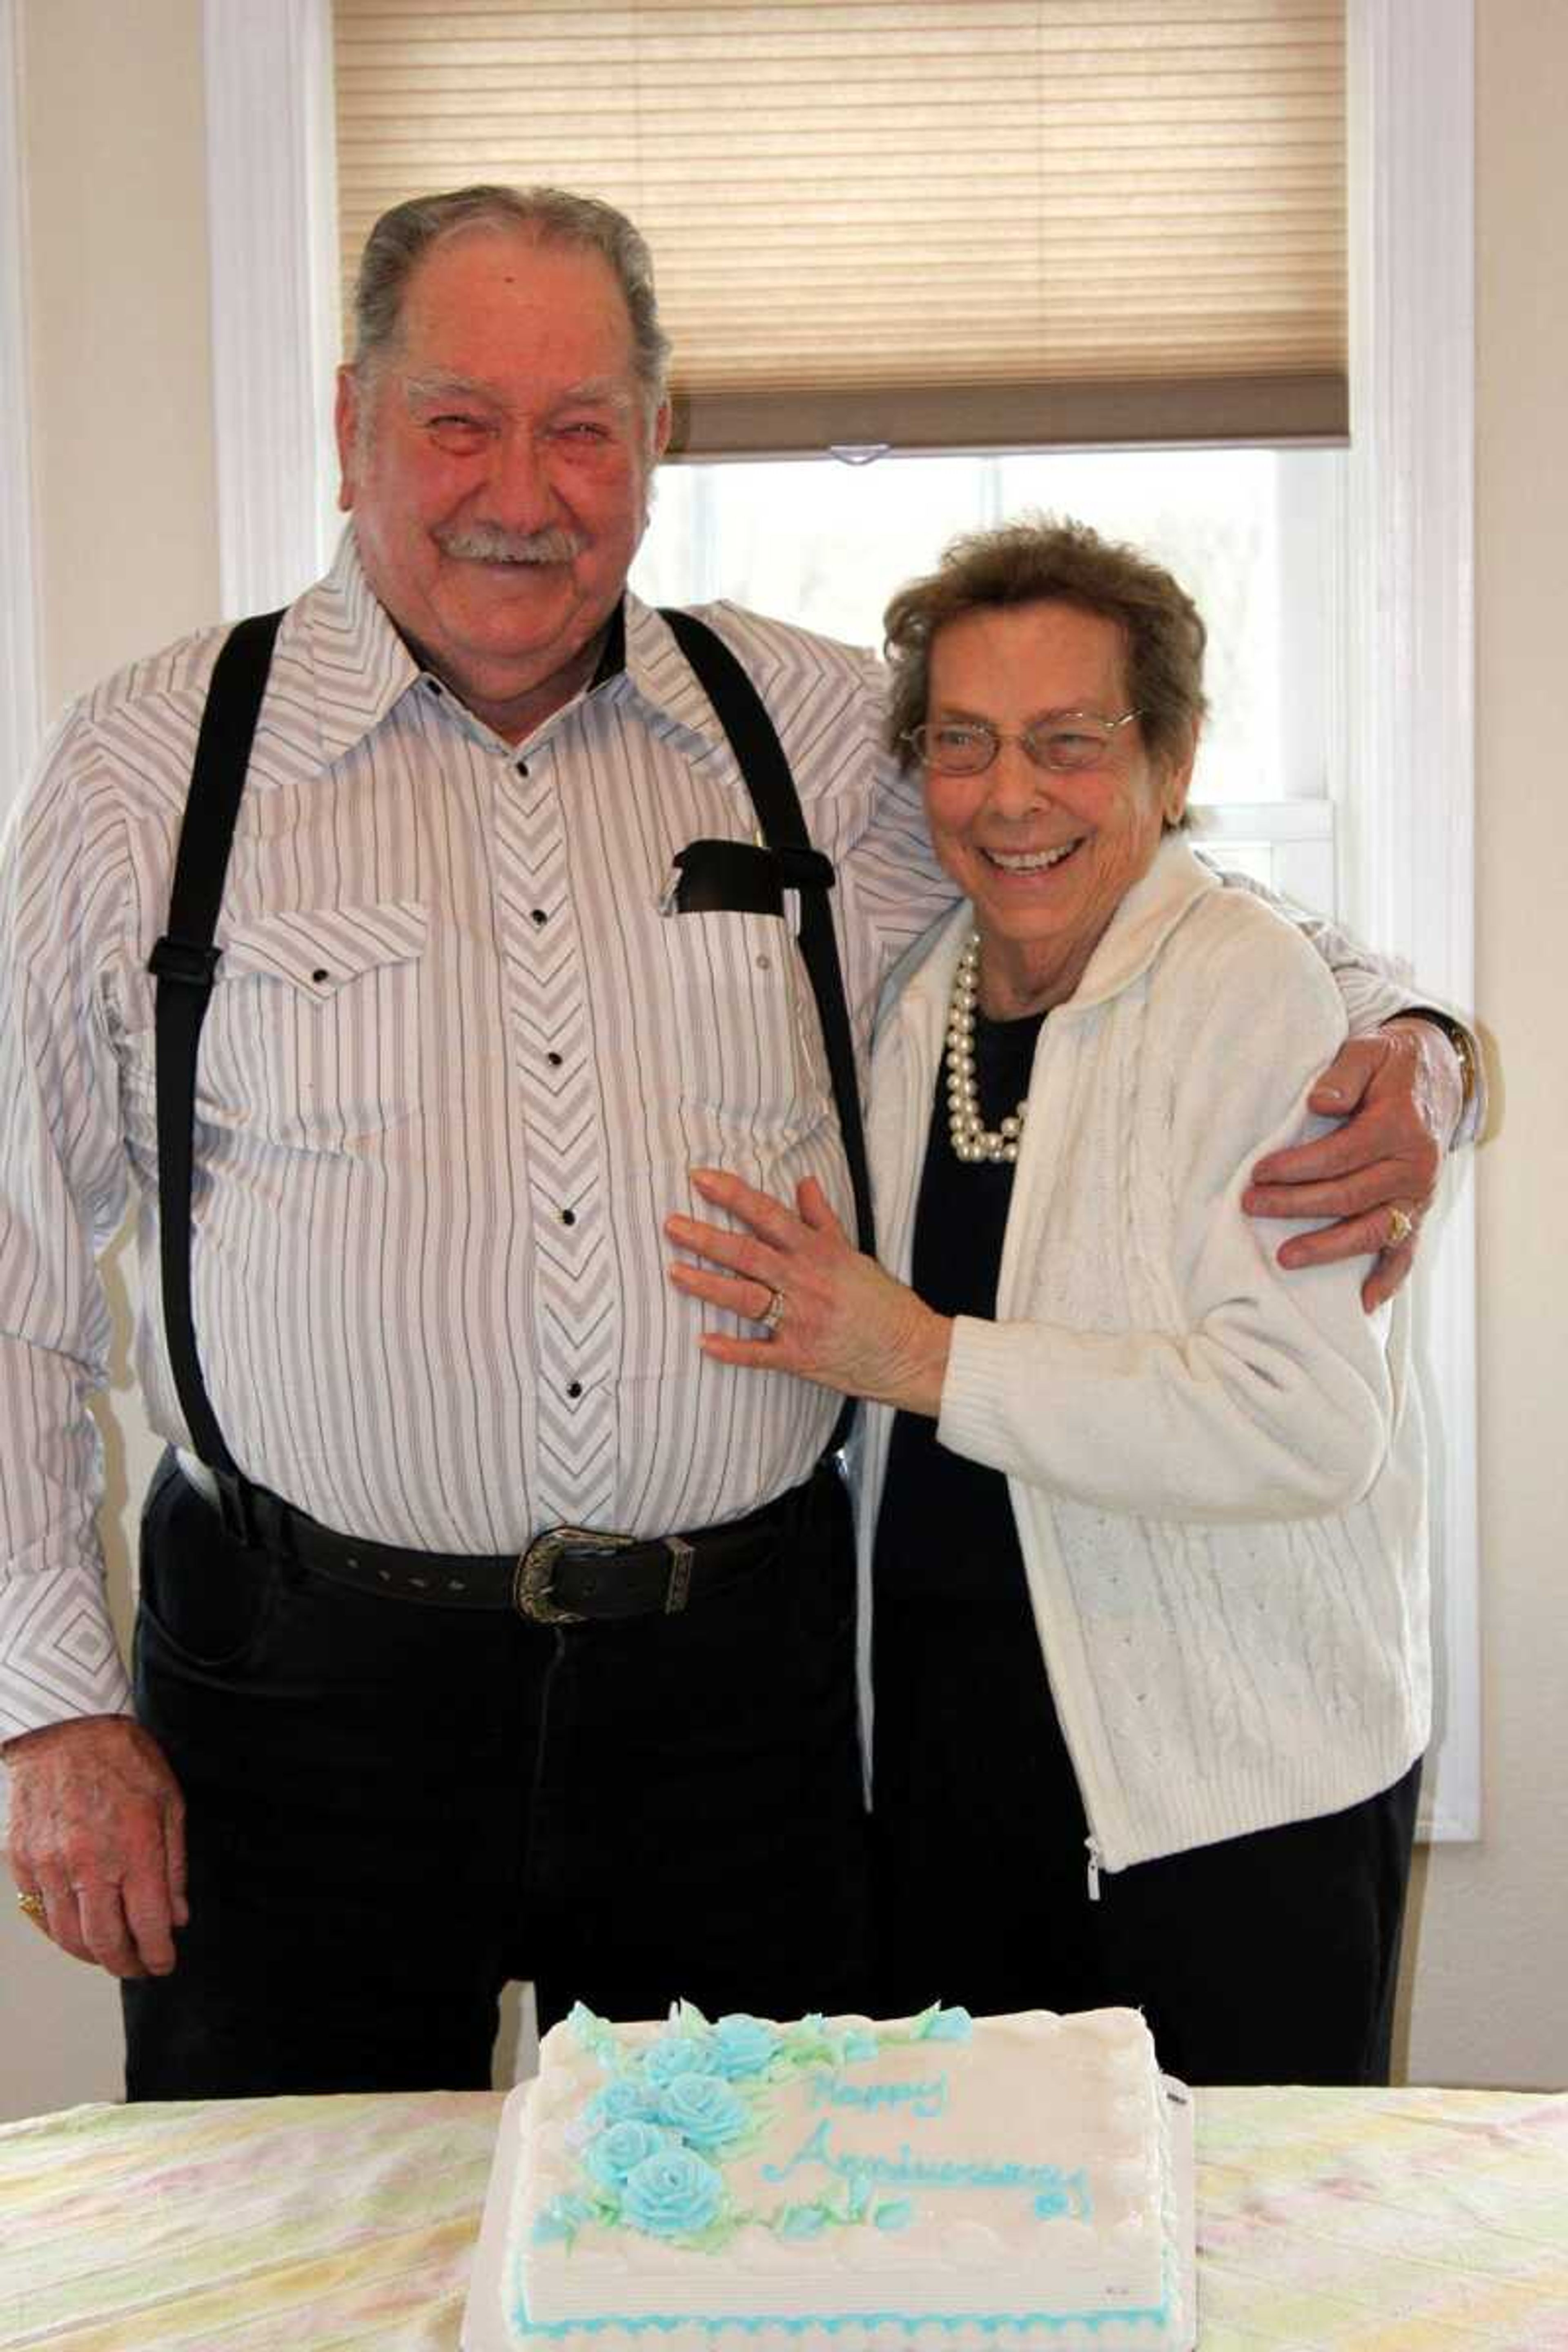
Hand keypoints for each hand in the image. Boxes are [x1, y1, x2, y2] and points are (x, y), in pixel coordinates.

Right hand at [5, 1715, 187, 1977]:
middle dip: (127, 1964)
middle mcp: (90, 1863)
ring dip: (93, 1955)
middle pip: (107, 1940)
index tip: (165, 1963)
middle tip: (139, 1967)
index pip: (149, 1923)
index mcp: (134, 1847)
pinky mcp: (22, 1861)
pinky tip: (78, 1931)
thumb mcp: (168, 1802)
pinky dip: (61, 1933)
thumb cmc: (123, 1759)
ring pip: (69, 1936)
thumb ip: (174, 1864)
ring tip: (111, 1955)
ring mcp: (50, 1865)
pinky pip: (40, 1914)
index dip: (159, 1954)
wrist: (65, 1728)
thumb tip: (176, 1916)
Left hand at [666, 1169, 951, 1414]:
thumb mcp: (854, 1253)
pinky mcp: (799, 1358)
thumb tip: (803, 1182)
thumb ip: (822, 1219)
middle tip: (670, 1224)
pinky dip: (731, 1350)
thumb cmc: (883, 1302)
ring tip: (673, 1272)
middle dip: (706, 1238)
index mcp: (818, 1253)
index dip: (732, 1195)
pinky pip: (759, 1354)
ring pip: (746, 1299)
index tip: (699, 1178)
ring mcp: (801, 1322)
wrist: (911, 1352)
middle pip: (747, 1254)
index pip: (768, 1215)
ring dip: (707, 1285)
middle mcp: (806, 1283)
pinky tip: (703, 1342)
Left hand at [1243, 1018, 1463, 1310]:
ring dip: (1328, 1248)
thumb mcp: (1368, 1051)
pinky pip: (1405, 1252)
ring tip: (1285, 1258)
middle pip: (1349, 1195)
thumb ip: (1344, 1073)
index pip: (1341, 1154)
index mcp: (1400, 1125)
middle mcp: (1415, 1166)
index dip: (1298, 1166)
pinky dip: (1387, 1280)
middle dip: (1296, 1204)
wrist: (1435, 1080)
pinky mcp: (1419, 1213)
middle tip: (1251, 1206)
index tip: (1258, 1172)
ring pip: (1372, 1230)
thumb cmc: (1389, 1067)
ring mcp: (1419, 1196)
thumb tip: (1320, 1103)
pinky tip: (1362, 1301)